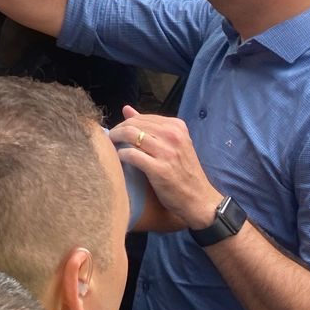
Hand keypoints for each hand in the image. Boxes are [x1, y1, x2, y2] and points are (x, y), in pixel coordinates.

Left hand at [112, 105, 220, 228]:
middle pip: (133, 124)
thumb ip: (150, 127)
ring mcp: (167, 151)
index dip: (125, 124)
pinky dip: (120, 156)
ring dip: (115, 140)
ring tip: (109, 147)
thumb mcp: (172, 144)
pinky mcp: (159, 169)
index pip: (142, 117)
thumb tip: (126, 109)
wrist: (199, 199)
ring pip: (130, 135)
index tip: (118, 133)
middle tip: (110, 140)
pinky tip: (118, 160)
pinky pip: (131, 155)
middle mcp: (173, 135)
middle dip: (117, 130)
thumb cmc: (183, 173)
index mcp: (177, 126)